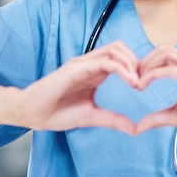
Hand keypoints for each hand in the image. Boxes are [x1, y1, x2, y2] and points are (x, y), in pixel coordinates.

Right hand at [11, 41, 139, 134]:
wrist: (32, 114)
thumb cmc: (57, 113)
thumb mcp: (91, 116)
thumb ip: (113, 119)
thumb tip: (135, 129)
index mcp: (96, 72)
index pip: (121, 58)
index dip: (136, 68)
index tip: (144, 86)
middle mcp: (90, 64)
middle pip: (120, 48)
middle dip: (136, 61)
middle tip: (143, 82)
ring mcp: (83, 64)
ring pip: (114, 50)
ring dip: (130, 62)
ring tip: (137, 81)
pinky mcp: (76, 68)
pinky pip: (103, 61)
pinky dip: (121, 68)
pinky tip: (130, 81)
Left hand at [135, 46, 176, 140]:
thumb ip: (159, 117)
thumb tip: (139, 126)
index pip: (165, 55)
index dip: (148, 64)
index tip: (136, 81)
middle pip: (163, 49)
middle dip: (144, 61)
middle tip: (133, 79)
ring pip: (165, 53)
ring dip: (147, 65)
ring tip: (137, 82)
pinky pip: (169, 69)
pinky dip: (153, 74)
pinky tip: (143, 84)